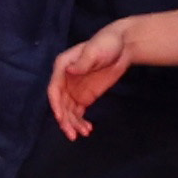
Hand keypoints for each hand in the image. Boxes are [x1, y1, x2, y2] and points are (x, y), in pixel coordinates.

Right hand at [48, 16, 140, 143]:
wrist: (123, 46)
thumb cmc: (107, 44)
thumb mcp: (94, 52)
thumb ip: (82, 63)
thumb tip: (69, 70)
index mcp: (62, 67)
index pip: (54, 89)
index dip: (56, 105)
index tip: (61, 118)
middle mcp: (65, 80)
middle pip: (60, 104)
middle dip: (65, 120)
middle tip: (73, 134)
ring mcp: (74, 89)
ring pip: (69, 111)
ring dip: (73, 124)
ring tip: (83, 133)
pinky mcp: (85, 96)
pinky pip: (78, 112)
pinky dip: (80, 121)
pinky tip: (87, 129)